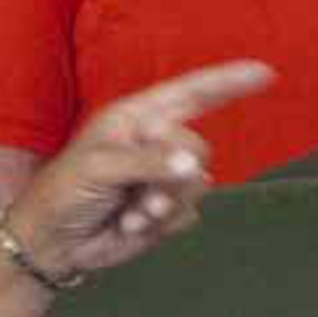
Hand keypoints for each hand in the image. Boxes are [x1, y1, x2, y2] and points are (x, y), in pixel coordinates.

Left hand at [0, 60, 273, 284]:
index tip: (264, 73)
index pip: (191, 93)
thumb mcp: (99, 168)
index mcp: (136, 118)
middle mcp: (155, 143)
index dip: (228, 82)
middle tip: (139, 195)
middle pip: (198, 148)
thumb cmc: (64, 191)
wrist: (53, 243)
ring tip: (130, 213)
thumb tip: (193, 165)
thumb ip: (148, 162)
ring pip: (197, 184)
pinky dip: (160, 225)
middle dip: (172, 176)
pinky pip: (188, 215)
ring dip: (163, 205)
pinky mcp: (166, 212)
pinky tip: (129, 225)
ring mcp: (162, 178)